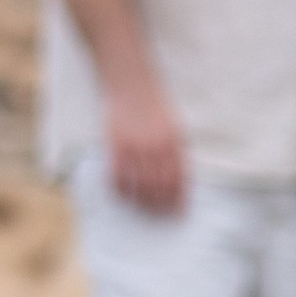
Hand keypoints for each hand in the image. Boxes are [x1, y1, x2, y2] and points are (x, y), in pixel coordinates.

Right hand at [107, 79, 186, 213]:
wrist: (131, 82)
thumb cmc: (153, 103)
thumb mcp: (174, 124)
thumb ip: (177, 149)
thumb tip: (179, 178)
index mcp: (174, 141)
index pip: (179, 179)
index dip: (179, 200)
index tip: (178, 213)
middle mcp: (156, 146)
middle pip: (160, 186)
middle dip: (160, 205)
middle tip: (158, 214)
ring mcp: (135, 145)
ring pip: (139, 185)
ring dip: (141, 201)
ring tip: (141, 207)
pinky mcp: (115, 144)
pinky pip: (117, 175)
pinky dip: (120, 189)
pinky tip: (122, 193)